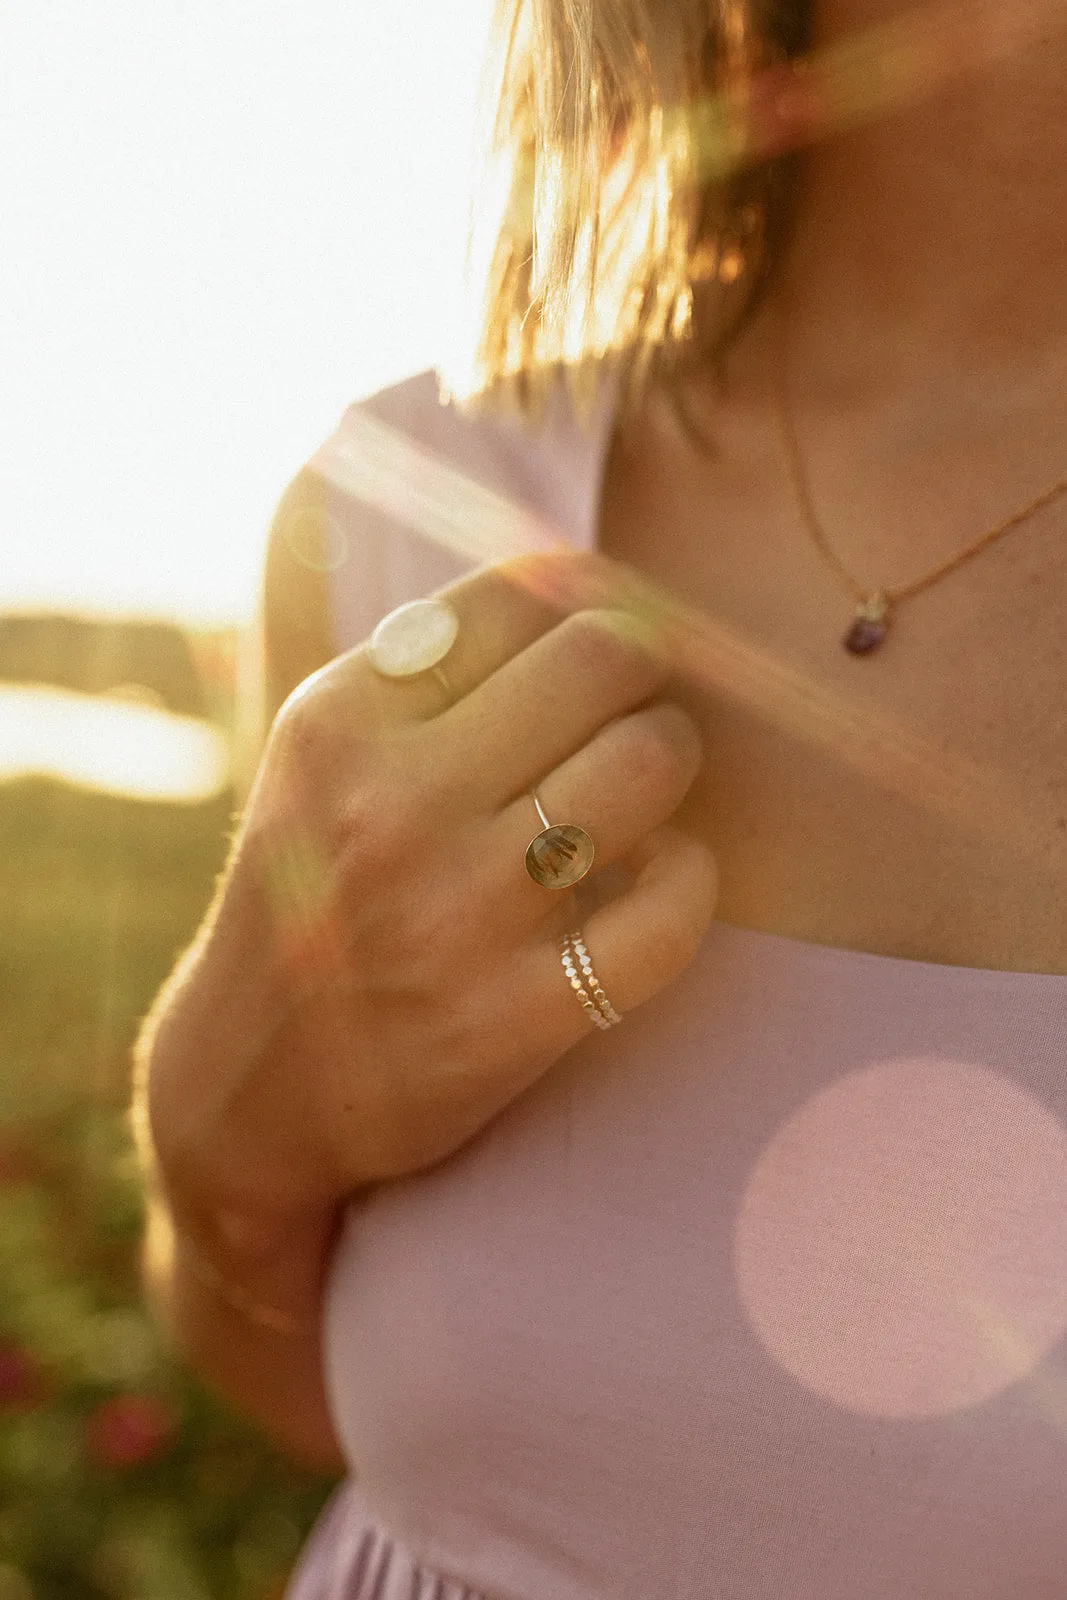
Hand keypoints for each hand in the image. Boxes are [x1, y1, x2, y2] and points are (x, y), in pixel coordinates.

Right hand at [145, 552, 717, 1241]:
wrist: (252, 1082)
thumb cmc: (314, 891)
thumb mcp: (324, 756)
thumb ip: (428, 666)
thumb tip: (583, 576)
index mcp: (343, 722)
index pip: (521, 591)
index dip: (595, 592)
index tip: (610, 623)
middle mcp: (395, 805)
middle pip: (604, 658)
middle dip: (646, 668)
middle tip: (633, 704)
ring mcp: (456, 915)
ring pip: (650, 762)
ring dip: (671, 759)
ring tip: (641, 787)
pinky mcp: (513, 1018)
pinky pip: (674, 909)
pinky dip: (688, 879)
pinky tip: (655, 878)